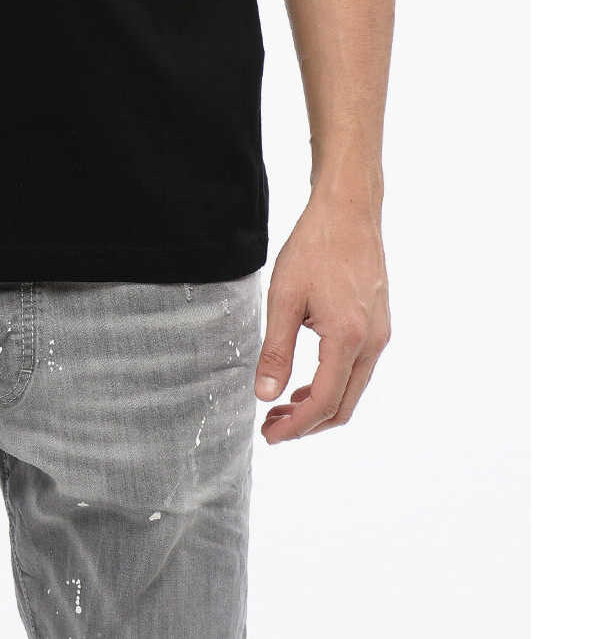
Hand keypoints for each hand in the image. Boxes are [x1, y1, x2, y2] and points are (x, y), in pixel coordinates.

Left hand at [254, 188, 390, 441]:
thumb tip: (265, 396)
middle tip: (271, 426)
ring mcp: (380, 333)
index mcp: (348, 338)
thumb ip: (276, 350)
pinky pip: (358, 368)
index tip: (269, 435)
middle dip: (307, 423)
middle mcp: (372, 342)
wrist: (348, 210)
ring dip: (320, 405)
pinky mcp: (378, 323)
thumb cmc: (315, 247)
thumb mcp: (284, 297)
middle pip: (344, 405)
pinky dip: (333, 383)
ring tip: (283, 405)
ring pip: (352, 388)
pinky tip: (305, 379)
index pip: (324, 402)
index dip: (296, 427)